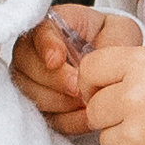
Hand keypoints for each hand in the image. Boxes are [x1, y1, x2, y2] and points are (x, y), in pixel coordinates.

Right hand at [11, 3, 139, 138]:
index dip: (45, 47)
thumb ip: (107, 40)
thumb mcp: (119, 30)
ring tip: (86, 103)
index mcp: (53, 25)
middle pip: (25, 64)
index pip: (38, 31)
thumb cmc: (115, 41)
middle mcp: (34, 49)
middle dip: (54, 80)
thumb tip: (90, 60)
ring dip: (60, 102)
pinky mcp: (42, 104)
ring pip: (30, 92)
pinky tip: (87, 117)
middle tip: (77, 89)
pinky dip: (67, 120)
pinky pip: (45, 116)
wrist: (119, 64)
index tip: (57, 60)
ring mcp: (33, 78)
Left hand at [78, 38, 144, 144]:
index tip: (101, 88)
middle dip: (110, 111)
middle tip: (137, 109)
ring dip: (123, 135)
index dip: (93, 81)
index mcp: (137, 66)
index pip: (89, 71)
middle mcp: (132, 100)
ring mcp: (139, 135)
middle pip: (94, 110)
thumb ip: (128, 69)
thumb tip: (96, 87)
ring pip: (107, 140)